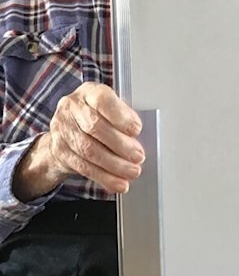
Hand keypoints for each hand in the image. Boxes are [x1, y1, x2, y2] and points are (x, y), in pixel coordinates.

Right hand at [14, 82, 144, 200]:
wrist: (66, 132)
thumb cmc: (97, 116)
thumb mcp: (111, 109)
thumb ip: (124, 117)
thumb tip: (140, 137)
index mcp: (89, 92)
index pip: (102, 100)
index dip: (120, 116)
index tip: (136, 129)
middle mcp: (71, 107)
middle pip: (95, 127)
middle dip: (120, 144)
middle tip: (138, 156)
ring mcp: (62, 129)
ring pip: (88, 150)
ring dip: (114, 164)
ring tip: (132, 171)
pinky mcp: (60, 151)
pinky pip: (83, 167)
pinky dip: (104, 177)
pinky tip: (118, 183)